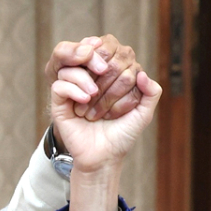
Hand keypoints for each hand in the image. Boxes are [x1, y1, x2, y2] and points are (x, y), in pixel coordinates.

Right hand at [48, 35, 161, 210]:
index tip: (126, 74)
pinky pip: (60, 84)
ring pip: (74, 67)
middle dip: (104, 74)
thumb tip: (140, 72)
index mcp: (110, 78)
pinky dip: (73, 88)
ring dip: (85, 79)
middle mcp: (90, 79)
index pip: (111, 53)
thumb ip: (152, 93)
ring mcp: (73, 89)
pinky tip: (84, 101)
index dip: (117, 60)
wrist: (104, 157)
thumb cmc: (122, 135)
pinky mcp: (59, 102)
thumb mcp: (143, 114)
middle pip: (92, 57)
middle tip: (106, 91)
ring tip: (92, 96)